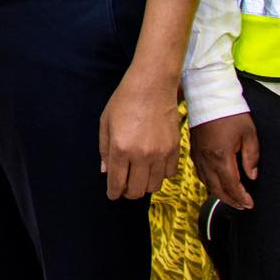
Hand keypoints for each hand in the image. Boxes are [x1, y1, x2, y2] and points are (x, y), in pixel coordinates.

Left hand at [98, 72, 182, 199]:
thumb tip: (105, 172)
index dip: (113, 193)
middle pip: (137, 190)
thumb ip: (104, 150)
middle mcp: (142, 155)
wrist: (152, 85)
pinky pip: (169, 174)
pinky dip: (160, 175)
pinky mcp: (175, 149)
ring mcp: (161, 153)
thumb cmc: (124, 100)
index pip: (117, 183)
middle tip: (124, 187)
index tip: (112, 195)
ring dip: (145, 185)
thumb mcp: (105, 123)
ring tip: (139, 176)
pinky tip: (153, 166)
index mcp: (121, 149)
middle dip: (128, 193)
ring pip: (154, 186)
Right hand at [190, 111, 259, 209]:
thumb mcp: (249, 134)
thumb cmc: (230, 112)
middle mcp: (206, 159)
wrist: (209, 96)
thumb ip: (252, 157)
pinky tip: (215, 183)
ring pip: (206, 183)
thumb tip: (251, 175)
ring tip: (231, 198)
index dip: (241, 197)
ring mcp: (197, 155)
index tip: (249, 203)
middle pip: (217, 188)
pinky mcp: (193, 150)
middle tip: (242, 206)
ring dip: (219, 194)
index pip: (231, 185)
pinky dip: (208, 183)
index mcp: (221, 155)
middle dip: (230, 200)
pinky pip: (199, 173)